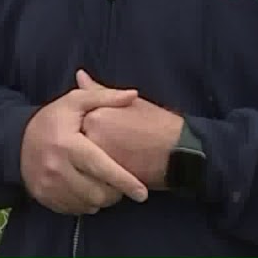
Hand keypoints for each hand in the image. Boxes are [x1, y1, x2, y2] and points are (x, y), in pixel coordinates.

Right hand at [20, 74, 149, 214]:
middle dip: (116, 192)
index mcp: (68, 144)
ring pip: (88, 205)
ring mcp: (48, 185)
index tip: (142, 193)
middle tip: (121, 183)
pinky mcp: (44, 197)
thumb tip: (133, 94)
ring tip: (106, 185)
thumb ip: (105, 97)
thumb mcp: (76, 101)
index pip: (102, 167)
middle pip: (98, 192)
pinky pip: (74, 210)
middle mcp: (57, 167)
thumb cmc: (53, 119)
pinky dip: (87, 204)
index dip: (125, 181)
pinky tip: (88, 190)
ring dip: (103, 199)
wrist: (16, 139)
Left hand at [77, 70, 184, 189]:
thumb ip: (100, 93)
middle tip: (114, 148)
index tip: (108, 132)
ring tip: (115, 162)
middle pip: (77, 145)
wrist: (181, 152)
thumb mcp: (129, 103)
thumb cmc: (158, 125)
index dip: (90, 129)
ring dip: (90, 167)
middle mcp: (92, 136)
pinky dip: (98, 181)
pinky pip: (92, 182)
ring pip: (82, 165)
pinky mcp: (107, 180)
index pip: (76, 123)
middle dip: (87, 149)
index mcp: (95, 115)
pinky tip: (114, 177)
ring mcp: (98, 159)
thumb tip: (80, 76)